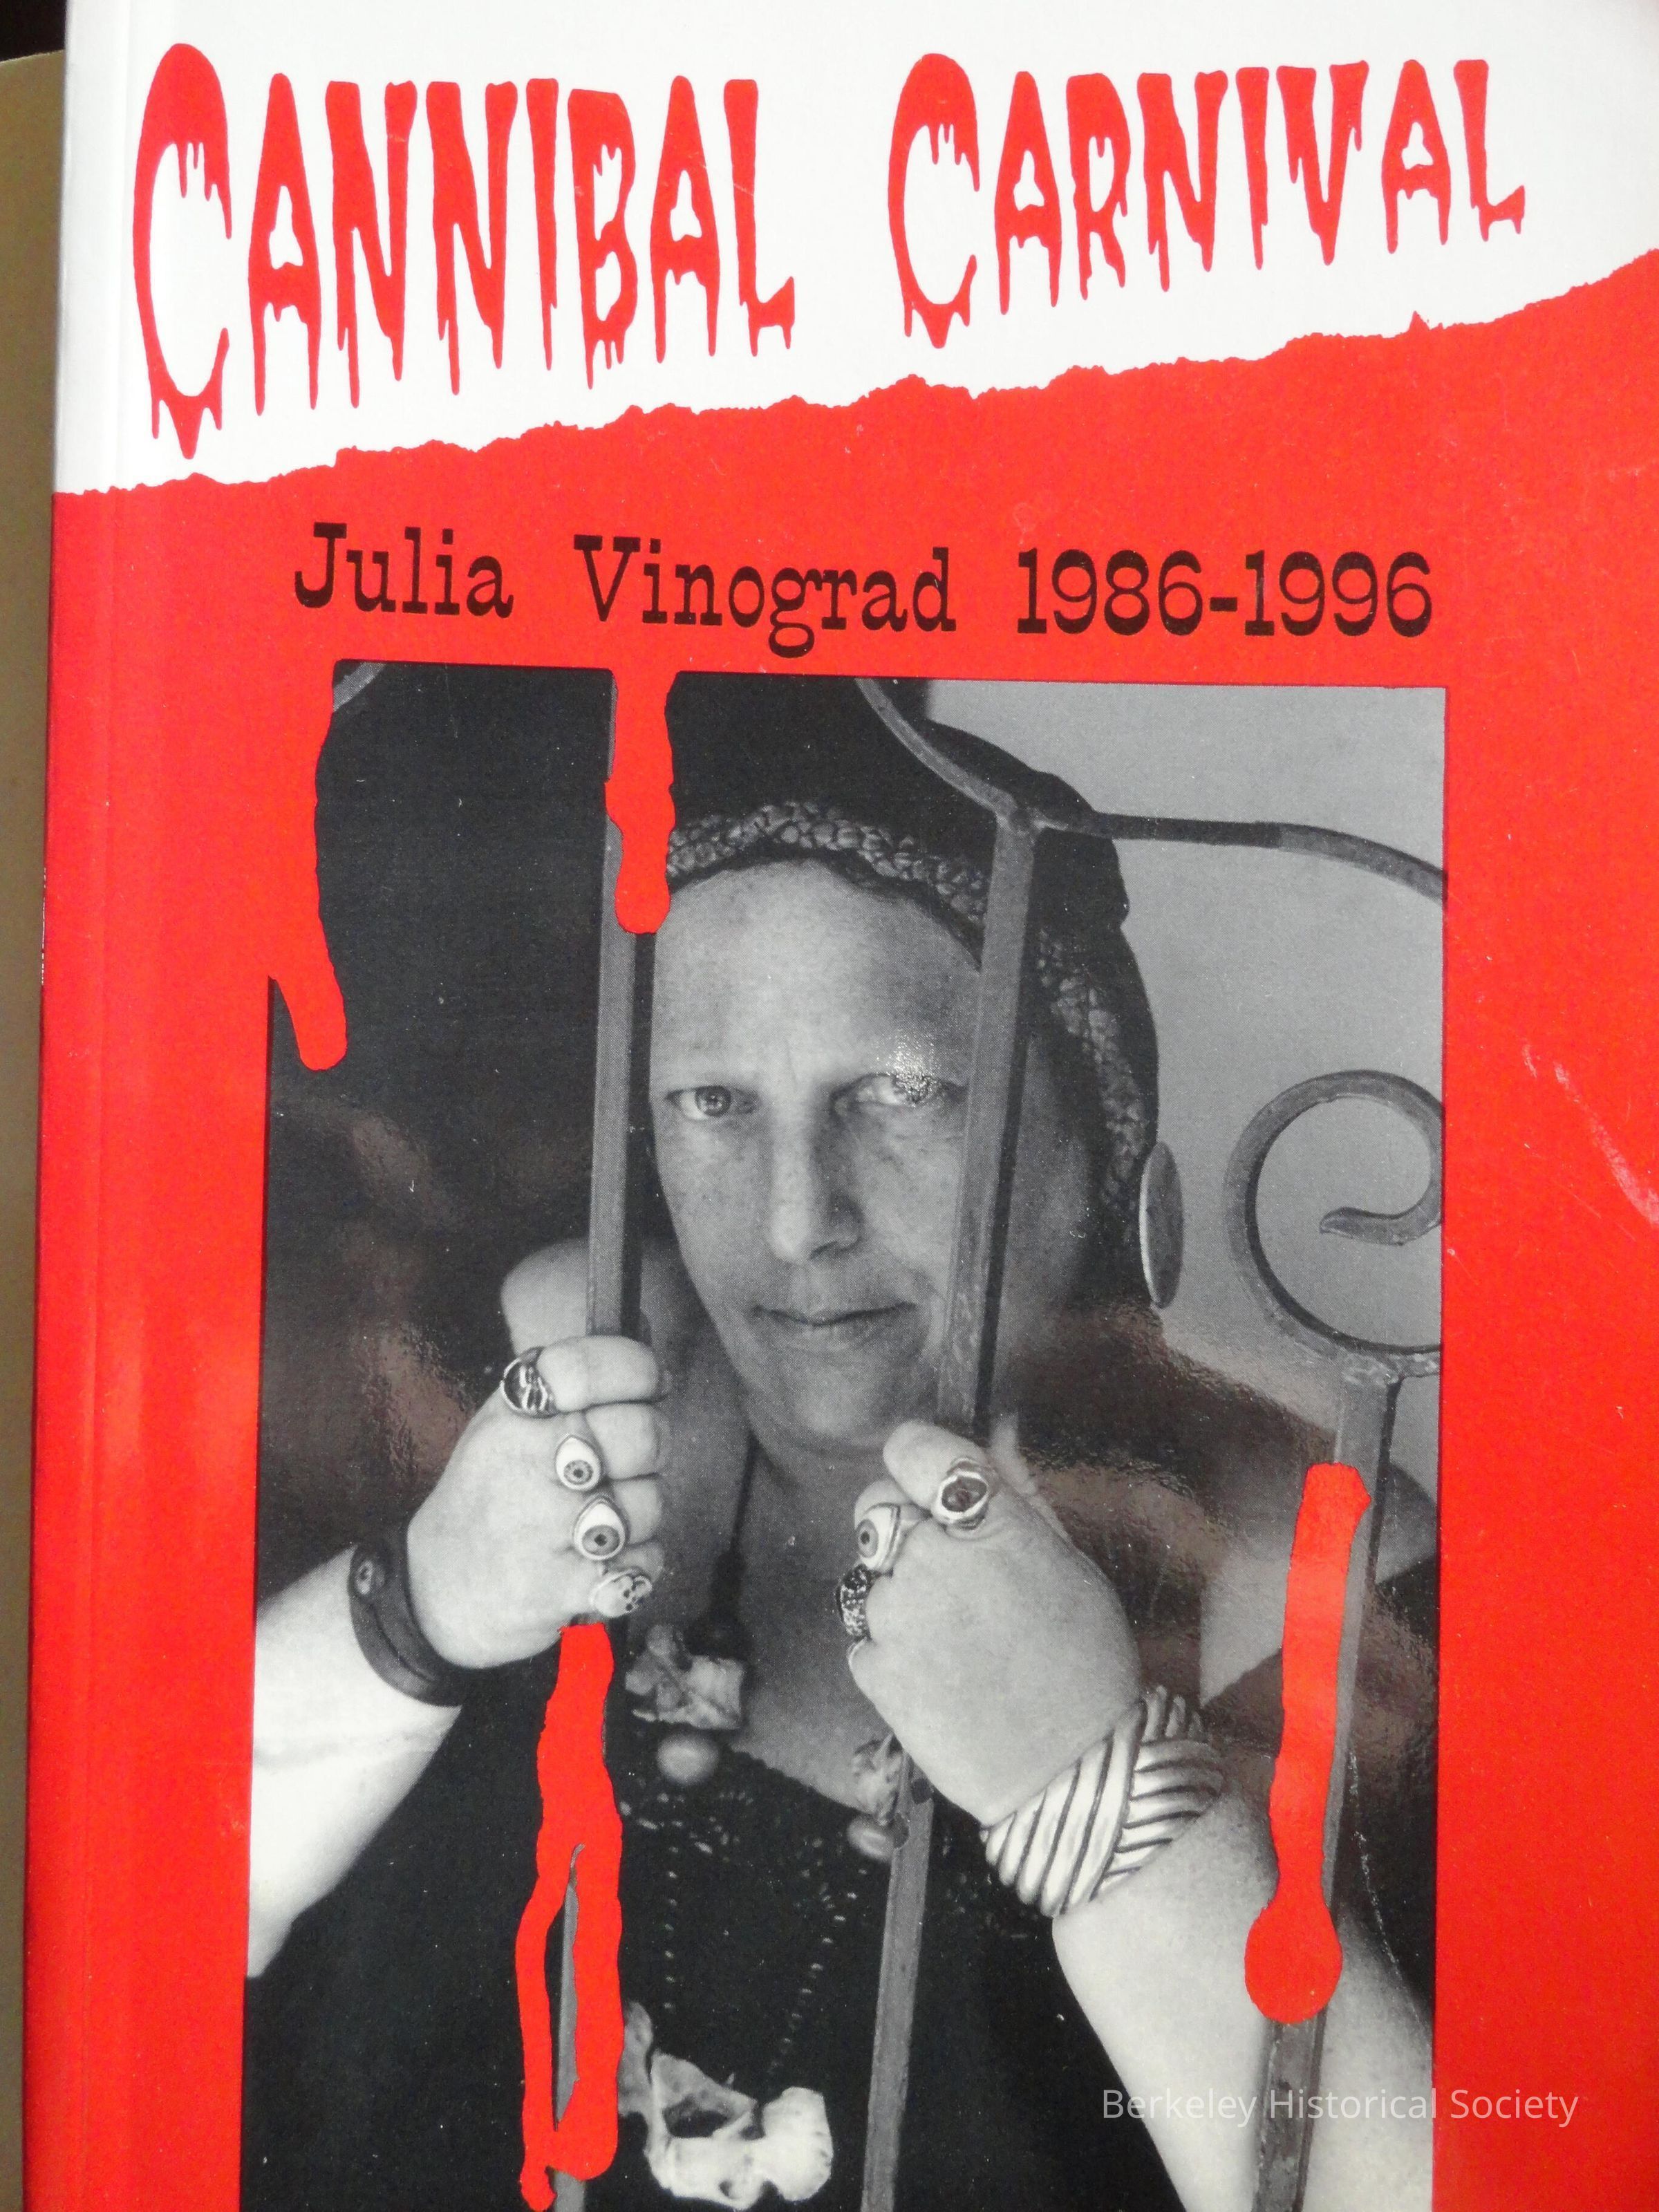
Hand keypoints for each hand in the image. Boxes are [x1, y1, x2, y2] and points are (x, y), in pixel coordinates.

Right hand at [405, 1338, 665, 1668]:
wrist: (435, 1588)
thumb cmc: (490, 1494)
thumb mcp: (509, 1421)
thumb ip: (574, 1379)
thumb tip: (648, 1330)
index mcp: (515, 1413)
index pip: (589, 1367)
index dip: (640, 1367)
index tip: (654, 1379)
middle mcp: (527, 1462)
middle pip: (640, 1434)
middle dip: (654, 1444)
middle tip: (636, 1457)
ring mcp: (543, 1526)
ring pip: (648, 1504)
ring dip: (642, 1514)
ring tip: (608, 1517)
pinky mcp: (561, 1585)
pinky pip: (642, 1563)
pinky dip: (636, 1565)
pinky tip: (605, 1559)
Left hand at [847, 1419, 1140, 1825]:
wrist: (1073, 1772)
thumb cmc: (1087, 1664)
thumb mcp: (1071, 1565)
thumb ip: (1020, 1495)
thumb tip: (998, 1435)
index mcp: (988, 1524)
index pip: (913, 1448)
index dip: (918, 1460)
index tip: (929, 1479)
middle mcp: (931, 1559)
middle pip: (875, 1503)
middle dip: (901, 1522)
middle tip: (945, 1563)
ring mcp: (895, 1615)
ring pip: (867, 1574)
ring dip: (897, 1591)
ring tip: (953, 1633)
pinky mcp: (873, 1668)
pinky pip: (864, 1635)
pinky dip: (890, 1648)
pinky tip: (939, 1672)